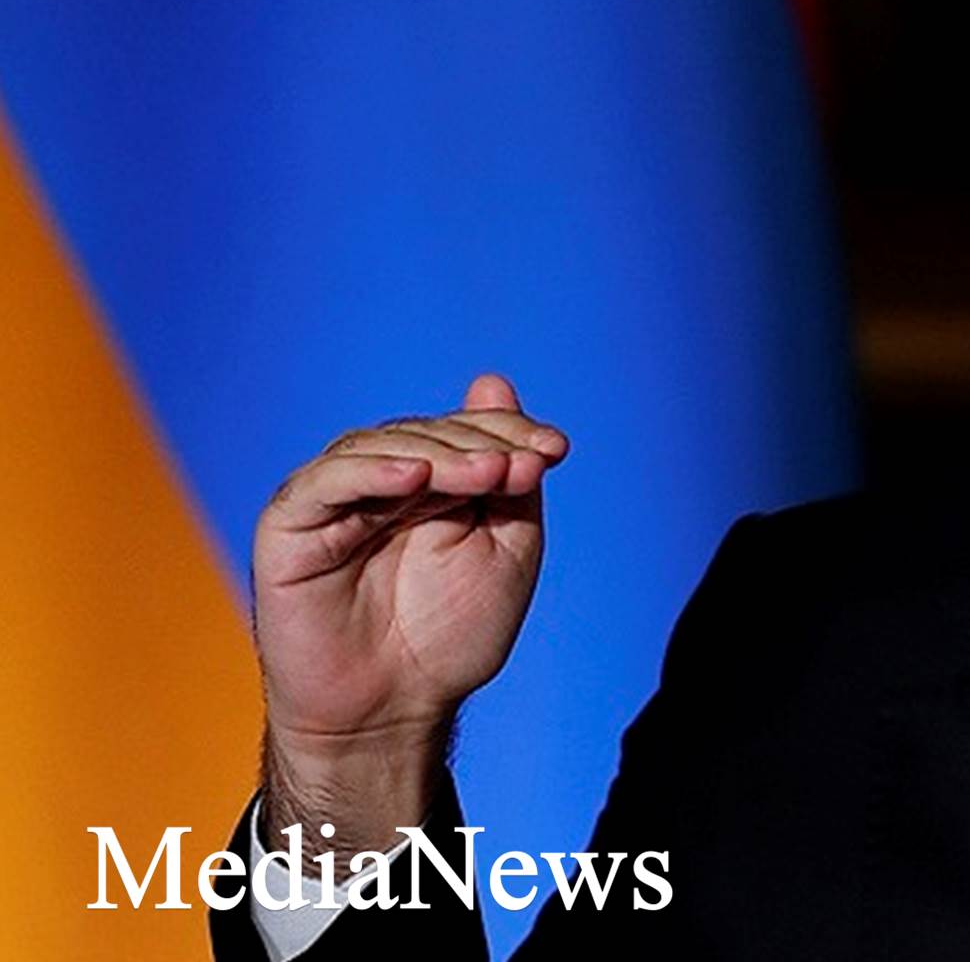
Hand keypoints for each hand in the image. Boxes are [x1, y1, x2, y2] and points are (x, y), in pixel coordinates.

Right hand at [251, 374, 568, 848]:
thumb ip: (508, 474)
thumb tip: (494, 382)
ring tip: (484, 474)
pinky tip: (413, 477)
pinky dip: (368, 471)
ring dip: (438, 454)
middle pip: (426, 433)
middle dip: (480, 444)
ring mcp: (334, 500)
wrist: (396, 710)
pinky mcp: (290, 526)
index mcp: (432, 483)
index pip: (467, 432)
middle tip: (521, 467)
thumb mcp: (505, 548)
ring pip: (378, 447)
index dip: (510, 430)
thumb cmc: (450, 636)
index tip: (556, 450)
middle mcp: (379, 482)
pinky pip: (323, 482)